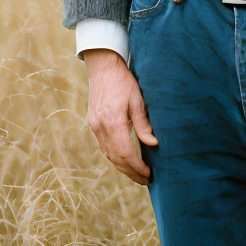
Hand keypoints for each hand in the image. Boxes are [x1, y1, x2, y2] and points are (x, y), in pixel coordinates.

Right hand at [82, 48, 157, 184]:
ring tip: (136, 174)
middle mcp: (100, 126)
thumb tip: (153, 144)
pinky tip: (124, 159)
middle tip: (145, 180)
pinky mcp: (93, 122)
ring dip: (122, 167)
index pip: (125, 153)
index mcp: (113, 120)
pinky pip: (103, 146)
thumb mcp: (137, 99)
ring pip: (108, 154)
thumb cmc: (123, 80)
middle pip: (115, 158)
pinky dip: (114, 156)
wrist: (103, 65)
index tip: (148, 174)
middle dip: (130, 172)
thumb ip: (143, 123)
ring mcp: (94, 125)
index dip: (137, 166)